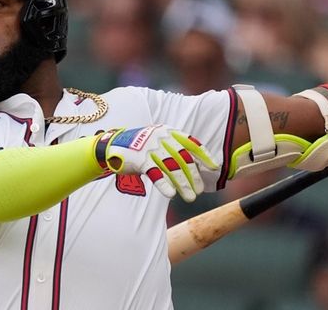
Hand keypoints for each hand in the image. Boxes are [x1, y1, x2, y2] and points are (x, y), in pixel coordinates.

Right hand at [94, 126, 218, 201]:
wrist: (113, 144)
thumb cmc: (141, 146)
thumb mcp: (159, 141)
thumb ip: (175, 150)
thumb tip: (197, 166)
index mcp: (169, 131)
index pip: (191, 143)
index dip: (204, 155)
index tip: (214, 167)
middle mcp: (161, 137)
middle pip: (183, 159)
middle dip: (194, 176)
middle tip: (200, 190)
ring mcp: (150, 148)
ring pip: (172, 168)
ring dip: (183, 184)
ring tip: (191, 197)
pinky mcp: (140, 159)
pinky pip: (155, 174)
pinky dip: (164, 184)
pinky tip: (171, 195)